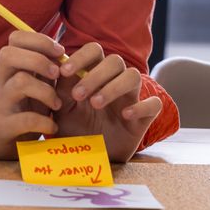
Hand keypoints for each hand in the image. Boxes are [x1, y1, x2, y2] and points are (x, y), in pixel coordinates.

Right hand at [0, 31, 64, 159]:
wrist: (1, 142)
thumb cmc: (25, 108)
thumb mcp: (35, 84)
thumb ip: (46, 68)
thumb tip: (64, 53)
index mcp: (9, 67)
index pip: (15, 38)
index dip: (39, 40)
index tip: (60, 51)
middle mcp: (1, 80)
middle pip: (8, 55)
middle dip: (38, 60)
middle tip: (57, 74)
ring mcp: (0, 103)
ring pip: (20, 82)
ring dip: (46, 92)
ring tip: (58, 105)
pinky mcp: (4, 126)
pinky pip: (25, 119)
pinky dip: (44, 122)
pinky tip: (52, 127)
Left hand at [51, 42, 160, 161]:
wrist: (88, 158)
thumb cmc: (74, 128)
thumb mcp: (62, 109)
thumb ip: (59, 88)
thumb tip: (55, 66)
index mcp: (94, 74)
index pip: (94, 51)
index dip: (81, 56)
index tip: (64, 72)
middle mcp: (114, 81)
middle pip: (115, 60)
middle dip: (95, 75)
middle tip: (78, 95)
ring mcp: (130, 98)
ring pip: (133, 76)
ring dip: (114, 87)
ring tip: (96, 104)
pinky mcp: (144, 118)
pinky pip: (154, 104)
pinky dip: (141, 106)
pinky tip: (125, 115)